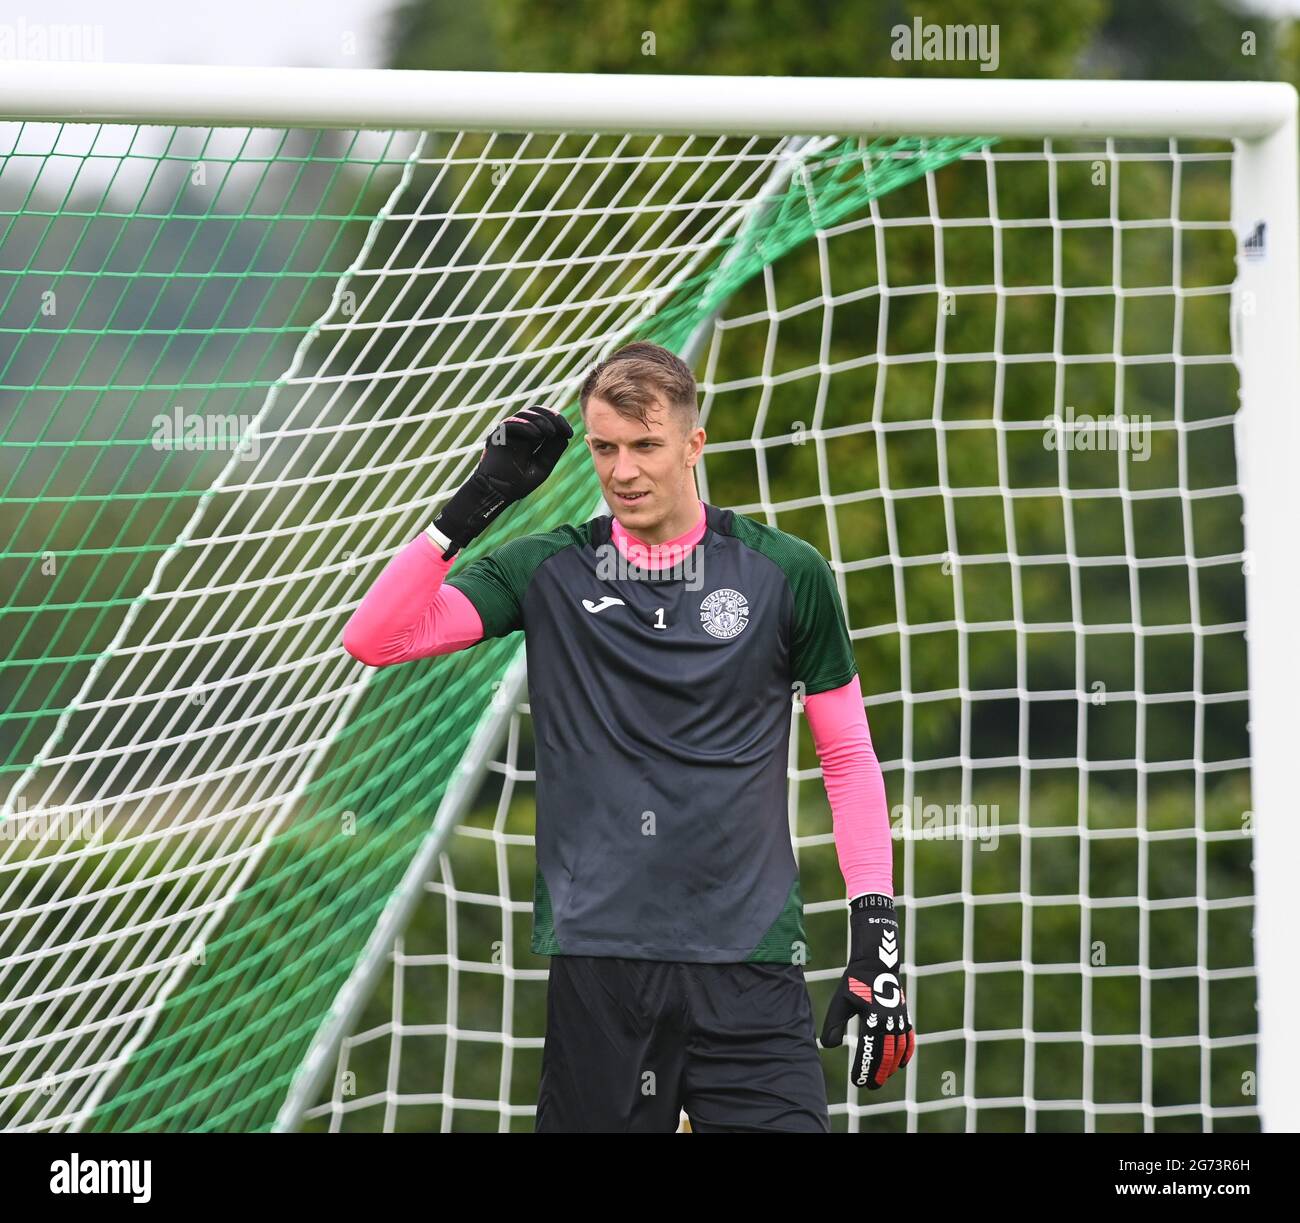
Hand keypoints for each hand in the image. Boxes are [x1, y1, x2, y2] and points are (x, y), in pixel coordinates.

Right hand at [433, 406, 572, 557]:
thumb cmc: (518, 483)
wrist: (498, 493)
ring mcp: (508, 432)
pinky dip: (525, 426)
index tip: (569, 433)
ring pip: (525, 414)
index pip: (546, 419)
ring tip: (550, 432)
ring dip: (540, 421)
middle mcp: (520, 431)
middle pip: (536, 412)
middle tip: (562, 429)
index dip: (558, 422)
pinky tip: (537, 434)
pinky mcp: (497, 435)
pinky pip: (511, 424)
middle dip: (552, 417)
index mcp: (532, 437)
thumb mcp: (543, 466)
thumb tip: (564, 434)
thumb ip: (553, 450)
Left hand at [820, 893, 914, 1089]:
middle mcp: (889, 1022)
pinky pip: (908, 1041)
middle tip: (868, 1086)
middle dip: (877, 1073)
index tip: (856, 1081)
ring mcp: (899, 1020)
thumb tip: (830, 1047)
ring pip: (897, 1052)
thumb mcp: (840, 1002)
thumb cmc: (854, 984)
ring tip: (880, 1079)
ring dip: (890, 1068)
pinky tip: (898, 1066)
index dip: (862, 1069)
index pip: (867, 1051)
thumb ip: (834, 1025)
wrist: (876, 965)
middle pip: (884, 1056)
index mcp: (872, 1018)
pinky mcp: (904, 1017)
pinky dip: (905, 1055)